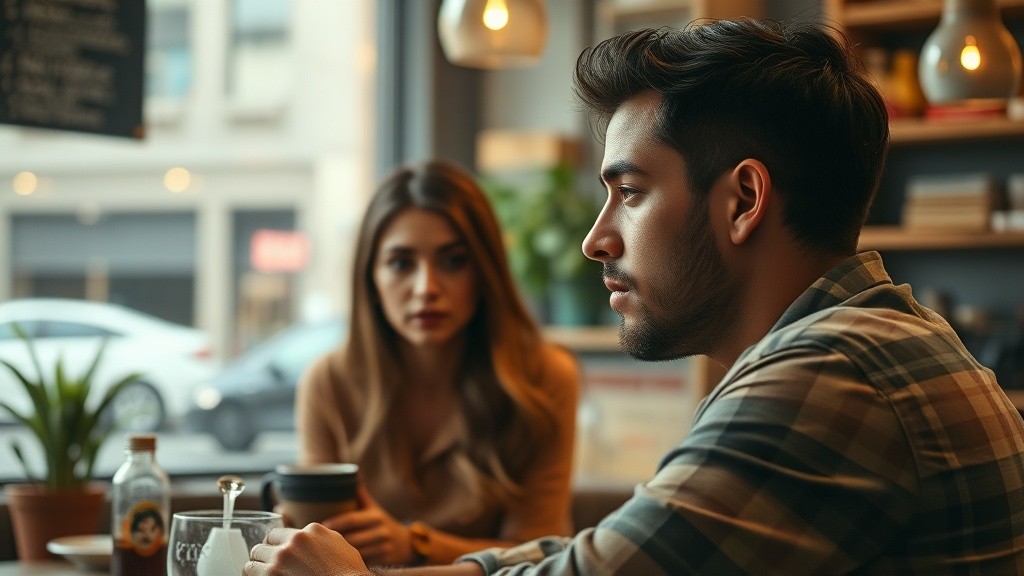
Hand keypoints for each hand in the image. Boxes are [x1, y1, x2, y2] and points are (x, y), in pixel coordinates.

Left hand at [245, 524, 370, 575]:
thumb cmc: (348, 573)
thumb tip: (311, 536)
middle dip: (268, 554)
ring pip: (254, 556)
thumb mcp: (339, 545)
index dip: (279, 545)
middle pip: (266, 543)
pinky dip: (253, 574)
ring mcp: (282, 558)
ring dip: (259, 565)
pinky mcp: (271, 575)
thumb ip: (321, 537)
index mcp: (311, 531)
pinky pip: (249, 570)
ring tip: (266, 574)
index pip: (281, 533)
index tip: (280, 555)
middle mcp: (294, 541)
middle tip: (274, 567)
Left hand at [321, 484, 415, 565]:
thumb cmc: (382, 522)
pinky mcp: (384, 560)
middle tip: (319, 540)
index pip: (353, 519)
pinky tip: (341, 560)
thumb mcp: (373, 507)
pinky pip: (364, 562)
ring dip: (342, 553)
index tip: (322, 524)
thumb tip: (352, 473)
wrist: (406, 542)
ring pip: (357, 552)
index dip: (337, 522)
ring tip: (326, 550)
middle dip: (335, 540)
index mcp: (376, 516)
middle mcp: (381, 531)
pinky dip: (352, 561)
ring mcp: (384, 547)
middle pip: (352, 538)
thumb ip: (361, 494)